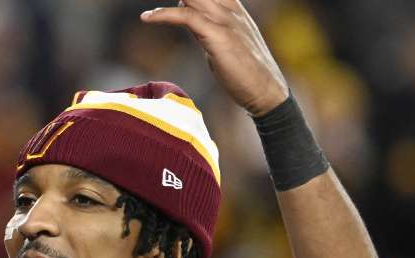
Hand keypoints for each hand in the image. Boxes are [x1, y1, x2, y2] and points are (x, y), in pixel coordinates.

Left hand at [142, 1, 288, 116]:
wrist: (267, 92)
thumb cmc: (247, 73)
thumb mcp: (225, 42)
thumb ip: (208, 28)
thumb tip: (191, 21)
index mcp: (234, 9)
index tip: (175, 0)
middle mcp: (230, 10)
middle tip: (155, 8)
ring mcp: (226, 21)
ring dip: (170, 2)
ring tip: (150, 11)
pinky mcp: (218, 36)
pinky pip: (187, 16)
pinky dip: (164, 15)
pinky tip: (147, 18)